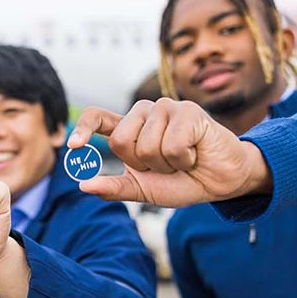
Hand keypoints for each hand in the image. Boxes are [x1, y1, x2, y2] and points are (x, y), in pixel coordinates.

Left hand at [68, 98, 271, 207]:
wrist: (222, 181)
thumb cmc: (182, 180)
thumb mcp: (143, 189)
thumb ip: (114, 187)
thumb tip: (83, 185)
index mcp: (129, 128)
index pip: (97, 117)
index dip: (83, 129)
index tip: (74, 146)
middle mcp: (144, 112)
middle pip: (120, 141)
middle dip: (141, 164)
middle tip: (164, 165)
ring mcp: (166, 108)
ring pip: (147, 146)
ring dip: (166, 164)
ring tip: (181, 159)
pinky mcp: (189, 111)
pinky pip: (171, 144)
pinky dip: (183, 159)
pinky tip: (194, 154)